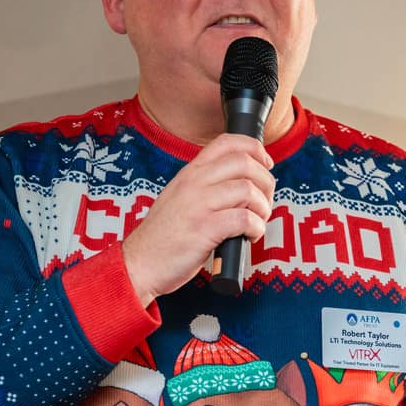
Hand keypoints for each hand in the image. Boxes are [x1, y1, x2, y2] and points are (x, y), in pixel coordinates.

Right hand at [121, 134, 274, 303]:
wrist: (139, 262)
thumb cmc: (162, 237)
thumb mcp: (179, 198)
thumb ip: (205, 186)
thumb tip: (243, 184)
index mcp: (189, 173)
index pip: (226, 142)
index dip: (254, 149)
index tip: (265, 165)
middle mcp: (194, 183)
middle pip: (245, 163)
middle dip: (266, 182)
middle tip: (264, 202)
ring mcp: (198, 204)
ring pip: (248, 190)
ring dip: (262, 208)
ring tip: (256, 222)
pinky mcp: (204, 228)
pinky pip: (245, 219)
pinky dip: (256, 228)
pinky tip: (249, 236)